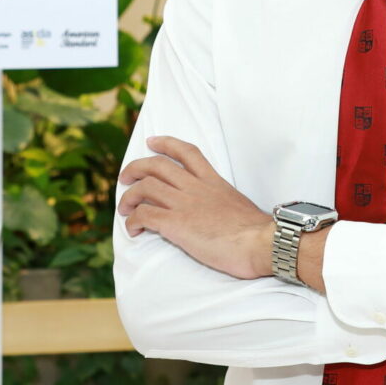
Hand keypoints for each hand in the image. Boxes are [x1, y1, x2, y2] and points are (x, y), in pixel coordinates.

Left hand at [118, 136, 274, 279]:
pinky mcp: (176, 223)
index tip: (152, 141)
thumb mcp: (238, 204)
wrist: (260, 242)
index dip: (165, 143)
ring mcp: (184, 203)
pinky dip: (133, 221)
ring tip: (125, 208)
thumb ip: (222, 200)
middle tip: (125, 177)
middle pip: (157, 165)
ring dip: (129, 196)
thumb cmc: (255, 231)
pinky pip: (144, 214)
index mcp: (212, 180)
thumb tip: (219, 210)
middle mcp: (195, 187)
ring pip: (145, 187)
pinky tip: (134, 229)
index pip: (187, 151)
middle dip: (136, 167)